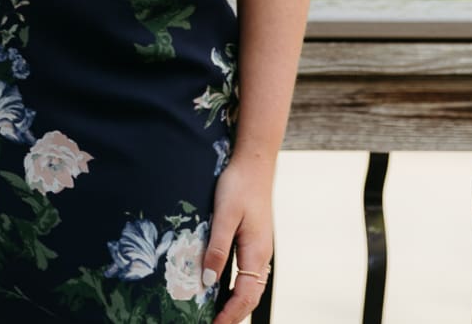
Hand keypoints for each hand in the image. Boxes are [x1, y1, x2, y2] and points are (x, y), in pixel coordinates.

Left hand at [204, 155, 272, 322]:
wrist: (254, 164)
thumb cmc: (238, 185)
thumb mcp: (224, 215)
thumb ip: (217, 247)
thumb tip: (209, 280)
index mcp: (256, 252)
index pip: (244, 296)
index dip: (229, 315)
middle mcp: (261, 256)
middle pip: (250, 297)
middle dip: (234, 315)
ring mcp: (260, 250)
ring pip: (250, 288)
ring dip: (236, 305)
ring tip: (218, 316)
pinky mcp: (254, 243)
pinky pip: (248, 275)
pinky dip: (237, 290)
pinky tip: (222, 291)